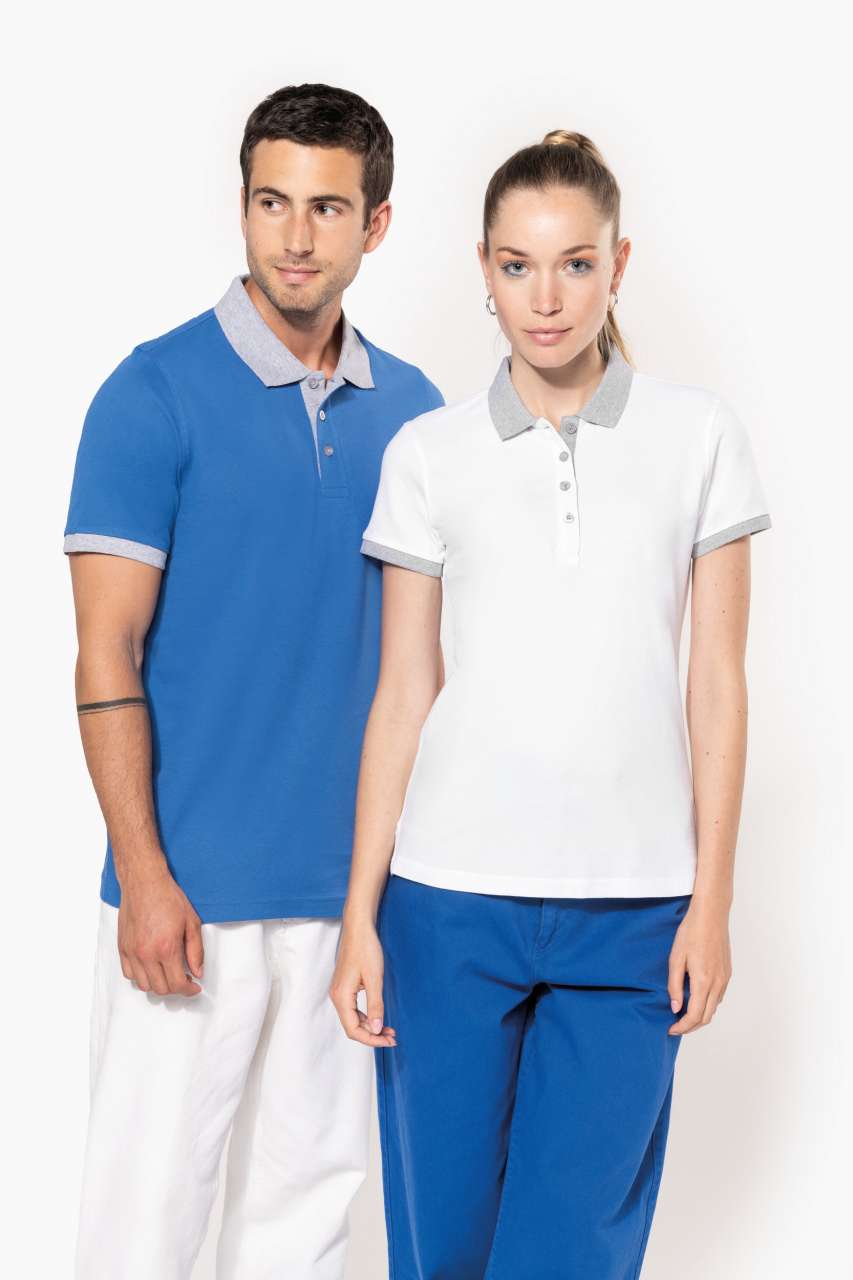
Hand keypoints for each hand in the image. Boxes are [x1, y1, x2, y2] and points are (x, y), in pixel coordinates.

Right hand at [117, 865, 204, 996]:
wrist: (144, 882)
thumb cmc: (168, 898)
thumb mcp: (192, 922)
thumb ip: (196, 951)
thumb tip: (198, 972)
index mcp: (167, 948)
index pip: (177, 984)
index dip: (189, 990)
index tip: (195, 987)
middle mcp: (146, 954)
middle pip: (161, 989)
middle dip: (176, 989)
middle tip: (185, 979)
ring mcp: (132, 952)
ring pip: (144, 985)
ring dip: (158, 985)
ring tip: (168, 974)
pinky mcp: (122, 948)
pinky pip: (129, 974)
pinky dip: (141, 977)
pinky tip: (152, 968)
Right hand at [328, 915, 395, 1047]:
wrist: (359, 928)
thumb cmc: (366, 948)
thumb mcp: (374, 978)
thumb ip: (375, 1006)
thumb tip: (376, 1029)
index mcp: (341, 996)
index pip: (353, 1029)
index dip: (371, 1039)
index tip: (389, 1041)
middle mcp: (337, 996)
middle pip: (352, 1026)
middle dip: (373, 1035)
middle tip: (393, 1037)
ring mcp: (340, 992)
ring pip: (353, 1018)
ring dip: (370, 1026)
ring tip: (390, 1030)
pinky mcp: (345, 987)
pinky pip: (354, 1009)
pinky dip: (367, 1016)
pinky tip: (379, 1016)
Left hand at [667, 894, 731, 1034]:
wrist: (711, 915)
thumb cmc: (691, 932)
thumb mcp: (676, 958)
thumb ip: (674, 985)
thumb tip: (675, 1007)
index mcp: (703, 981)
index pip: (694, 1015)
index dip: (682, 1027)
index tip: (671, 1029)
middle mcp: (717, 983)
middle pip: (706, 1017)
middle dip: (691, 1026)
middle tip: (676, 1025)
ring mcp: (724, 978)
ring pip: (714, 1008)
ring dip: (700, 1016)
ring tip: (683, 1013)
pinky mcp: (727, 973)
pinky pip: (718, 996)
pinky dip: (707, 1004)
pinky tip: (696, 998)